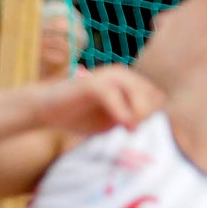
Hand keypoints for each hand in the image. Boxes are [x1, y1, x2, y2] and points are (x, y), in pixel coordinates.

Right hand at [30, 66, 165, 137]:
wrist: (48, 111)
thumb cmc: (82, 117)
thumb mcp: (113, 122)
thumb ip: (134, 121)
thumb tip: (157, 129)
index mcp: (129, 83)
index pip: (158, 99)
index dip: (155, 117)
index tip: (143, 132)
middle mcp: (122, 75)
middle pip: (153, 95)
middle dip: (149, 116)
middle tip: (134, 131)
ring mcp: (107, 77)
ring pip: (139, 92)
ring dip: (139, 113)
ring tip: (129, 128)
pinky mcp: (92, 84)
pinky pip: (114, 96)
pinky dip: (122, 112)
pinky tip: (123, 125)